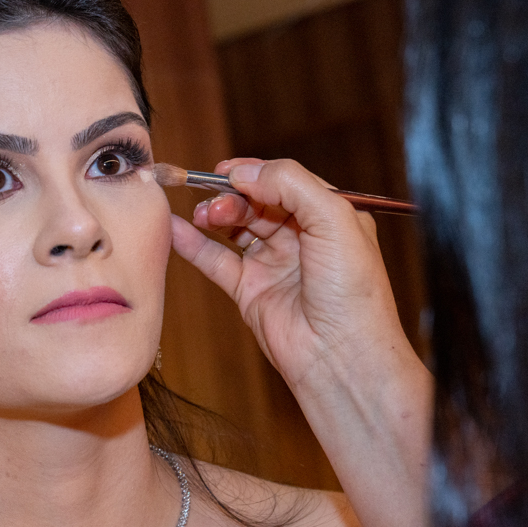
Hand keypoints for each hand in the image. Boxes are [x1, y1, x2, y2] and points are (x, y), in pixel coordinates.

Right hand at [169, 158, 407, 388]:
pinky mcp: (250, 290)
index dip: (256, 172)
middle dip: (232, 194)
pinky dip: (193, 242)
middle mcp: (302, 236)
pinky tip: (175, 228)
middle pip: (256, 200)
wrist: (340, 356)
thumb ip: (290, 184)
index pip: (285, 181)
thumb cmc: (352, 291)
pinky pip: (215, 259)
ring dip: (215, 213)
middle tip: (215, 199)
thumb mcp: (334, 218)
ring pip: (235, 226)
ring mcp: (274, 263)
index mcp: (329, 215)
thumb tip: (245, 171)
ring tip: (202, 215)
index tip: (228, 170)